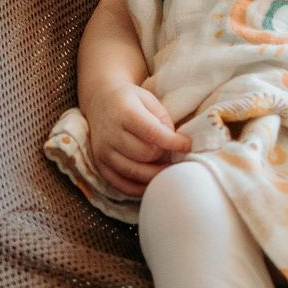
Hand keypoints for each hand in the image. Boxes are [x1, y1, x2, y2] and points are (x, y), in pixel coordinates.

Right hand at [85, 81, 191, 197]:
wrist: (99, 102)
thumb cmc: (129, 100)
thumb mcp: (148, 100)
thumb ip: (163, 121)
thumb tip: (175, 146)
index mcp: (125, 113)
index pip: (153, 133)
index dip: (174, 143)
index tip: (187, 146)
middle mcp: (111, 133)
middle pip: (146, 154)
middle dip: (164, 156)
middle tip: (173, 155)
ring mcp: (103, 151)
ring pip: (135, 172)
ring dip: (154, 174)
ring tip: (165, 168)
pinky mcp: (100, 165)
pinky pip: (121, 184)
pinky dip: (139, 187)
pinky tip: (151, 180)